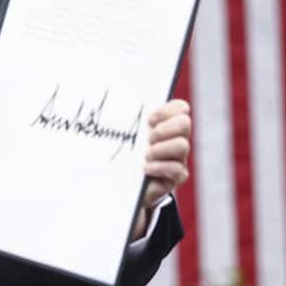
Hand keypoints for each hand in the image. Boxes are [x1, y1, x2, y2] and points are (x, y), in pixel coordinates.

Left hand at [132, 99, 190, 238]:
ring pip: (182, 146)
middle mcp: (175, 138)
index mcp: (165, 124)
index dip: (168, 110)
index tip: (149, 119)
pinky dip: (160, 167)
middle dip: (165, 129)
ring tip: (146, 155)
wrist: (121, 184)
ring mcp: (178, 158)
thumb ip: (120, 119)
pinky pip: (177, 169)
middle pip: (184, 123)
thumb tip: (101, 101)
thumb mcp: (120, 135)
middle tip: (148, 138)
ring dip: (161, 149)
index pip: (180, 108)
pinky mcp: (175, 177)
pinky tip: (146, 169)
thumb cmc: (121, 154)